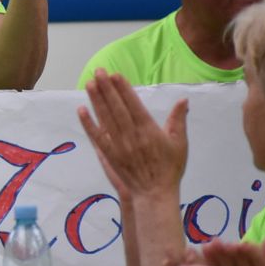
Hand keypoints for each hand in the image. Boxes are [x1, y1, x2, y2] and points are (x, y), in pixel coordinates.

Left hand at [77, 70, 188, 199]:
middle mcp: (131, 135)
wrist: (154, 194)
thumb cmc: (169, 168)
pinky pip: (97, 136)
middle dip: (106, 88)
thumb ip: (178, 120)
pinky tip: (81, 110)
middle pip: (116, 108)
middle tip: (98, 71)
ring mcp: (118, 145)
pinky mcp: (109, 155)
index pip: (133, 104)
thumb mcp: (179, 144)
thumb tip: (183, 100)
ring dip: (96, 100)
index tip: (115, 75)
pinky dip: (88, 123)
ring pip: (105, 118)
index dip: (123, 89)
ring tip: (89, 84)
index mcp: (149, 130)